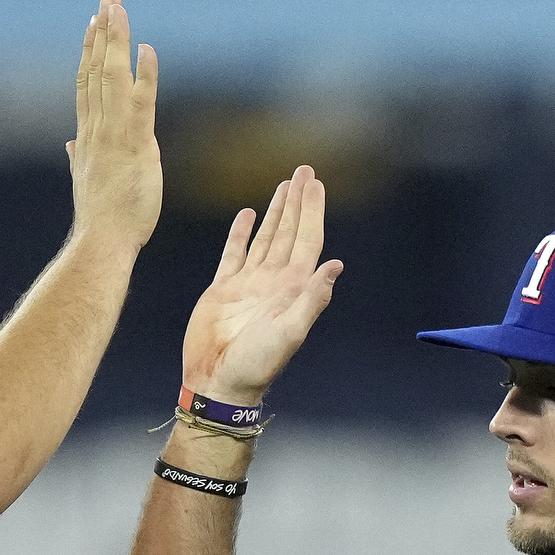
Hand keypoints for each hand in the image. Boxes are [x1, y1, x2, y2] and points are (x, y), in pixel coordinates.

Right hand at [65, 0, 160, 251]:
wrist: (102, 243)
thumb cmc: (102, 220)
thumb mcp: (87, 182)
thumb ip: (79, 158)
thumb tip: (71, 144)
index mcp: (89, 137)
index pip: (87, 85)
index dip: (89, 53)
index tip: (92, 27)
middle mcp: (97, 129)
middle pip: (96, 71)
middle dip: (102, 34)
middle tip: (107, 1)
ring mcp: (114, 135)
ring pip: (112, 78)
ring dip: (116, 40)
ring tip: (117, 9)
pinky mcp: (134, 145)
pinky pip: (140, 102)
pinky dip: (144, 74)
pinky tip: (146, 49)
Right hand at [181, 167, 342, 402]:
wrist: (219, 383)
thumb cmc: (256, 364)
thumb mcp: (290, 332)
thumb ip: (312, 299)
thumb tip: (336, 265)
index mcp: (291, 288)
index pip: (307, 240)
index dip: (312, 211)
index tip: (316, 184)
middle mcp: (273, 281)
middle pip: (290, 232)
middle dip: (297, 201)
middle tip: (303, 171)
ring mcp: (249, 284)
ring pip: (267, 238)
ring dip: (277, 212)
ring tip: (284, 186)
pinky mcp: (224, 289)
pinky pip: (234, 253)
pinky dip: (242, 233)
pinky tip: (249, 215)